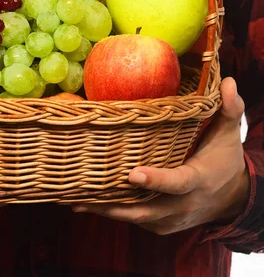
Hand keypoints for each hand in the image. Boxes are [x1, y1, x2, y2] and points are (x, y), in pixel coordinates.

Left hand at [72, 77, 249, 234]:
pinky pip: (134, 220)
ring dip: (106, 210)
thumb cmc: (224, 159)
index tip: (132, 174)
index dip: (156, 180)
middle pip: (146, 209)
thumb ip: (229, 109)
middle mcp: (182, 205)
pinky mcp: (159, 225)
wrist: (231, 198)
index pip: (177, 182)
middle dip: (115, 203)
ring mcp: (170, 219)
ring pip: (135, 217)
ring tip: (74, 198)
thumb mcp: (229, 134)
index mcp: (198, 180)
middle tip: (83, 192)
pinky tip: (87, 202)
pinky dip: (112, 212)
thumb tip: (229, 82)